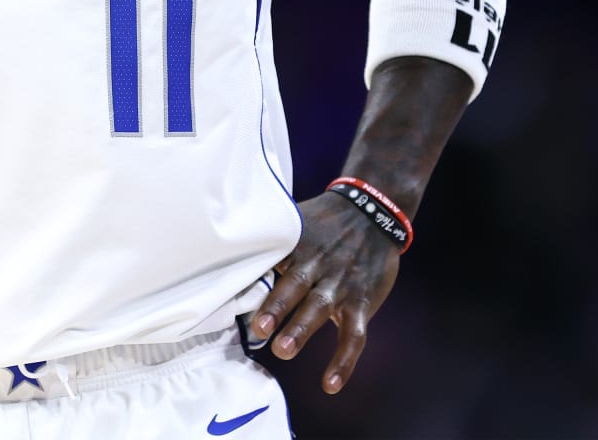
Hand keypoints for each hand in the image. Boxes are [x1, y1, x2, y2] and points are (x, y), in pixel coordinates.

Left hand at [250, 191, 400, 393]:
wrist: (375, 212)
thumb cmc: (326, 222)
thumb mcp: (298, 221)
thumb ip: (269, 237)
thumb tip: (222, 244)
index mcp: (299, 245)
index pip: (275, 260)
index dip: (257, 275)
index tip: (234, 292)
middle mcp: (320, 265)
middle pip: (297, 284)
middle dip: (278, 306)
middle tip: (258, 328)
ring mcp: (342, 285)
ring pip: (321, 308)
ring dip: (302, 329)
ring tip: (283, 350)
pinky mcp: (362, 302)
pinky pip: (355, 335)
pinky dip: (344, 361)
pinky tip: (330, 385)